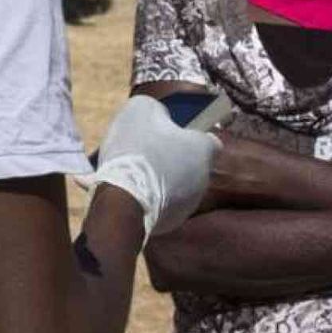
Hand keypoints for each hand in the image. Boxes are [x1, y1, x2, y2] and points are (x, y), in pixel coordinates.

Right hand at [93, 96, 220, 237]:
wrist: (122, 201)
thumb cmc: (136, 150)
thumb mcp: (140, 110)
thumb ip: (155, 109)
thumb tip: (159, 116)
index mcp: (203, 151)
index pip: (210, 140)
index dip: (190, 133)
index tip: (170, 131)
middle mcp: (203, 179)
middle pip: (188, 163)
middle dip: (168, 157)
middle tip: (142, 150)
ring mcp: (188, 205)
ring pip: (172, 185)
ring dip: (156, 178)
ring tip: (127, 172)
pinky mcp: (170, 223)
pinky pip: (157, 204)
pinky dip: (144, 198)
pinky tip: (121, 191)